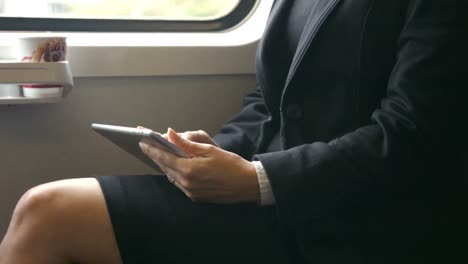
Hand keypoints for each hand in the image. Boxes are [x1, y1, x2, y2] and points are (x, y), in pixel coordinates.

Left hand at [139, 128, 258, 203]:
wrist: (248, 184)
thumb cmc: (231, 164)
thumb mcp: (209, 149)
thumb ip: (187, 143)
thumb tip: (170, 134)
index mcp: (190, 169)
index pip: (164, 157)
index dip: (152, 149)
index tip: (142, 141)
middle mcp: (187, 183)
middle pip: (165, 167)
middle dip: (156, 156)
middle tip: (148, 146)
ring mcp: (191, 192)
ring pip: (171, 176)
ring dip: (165, 165)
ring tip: (160, 155)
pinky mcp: (196, 197)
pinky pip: (179, 184)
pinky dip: (175, 174)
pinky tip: (175, 167)